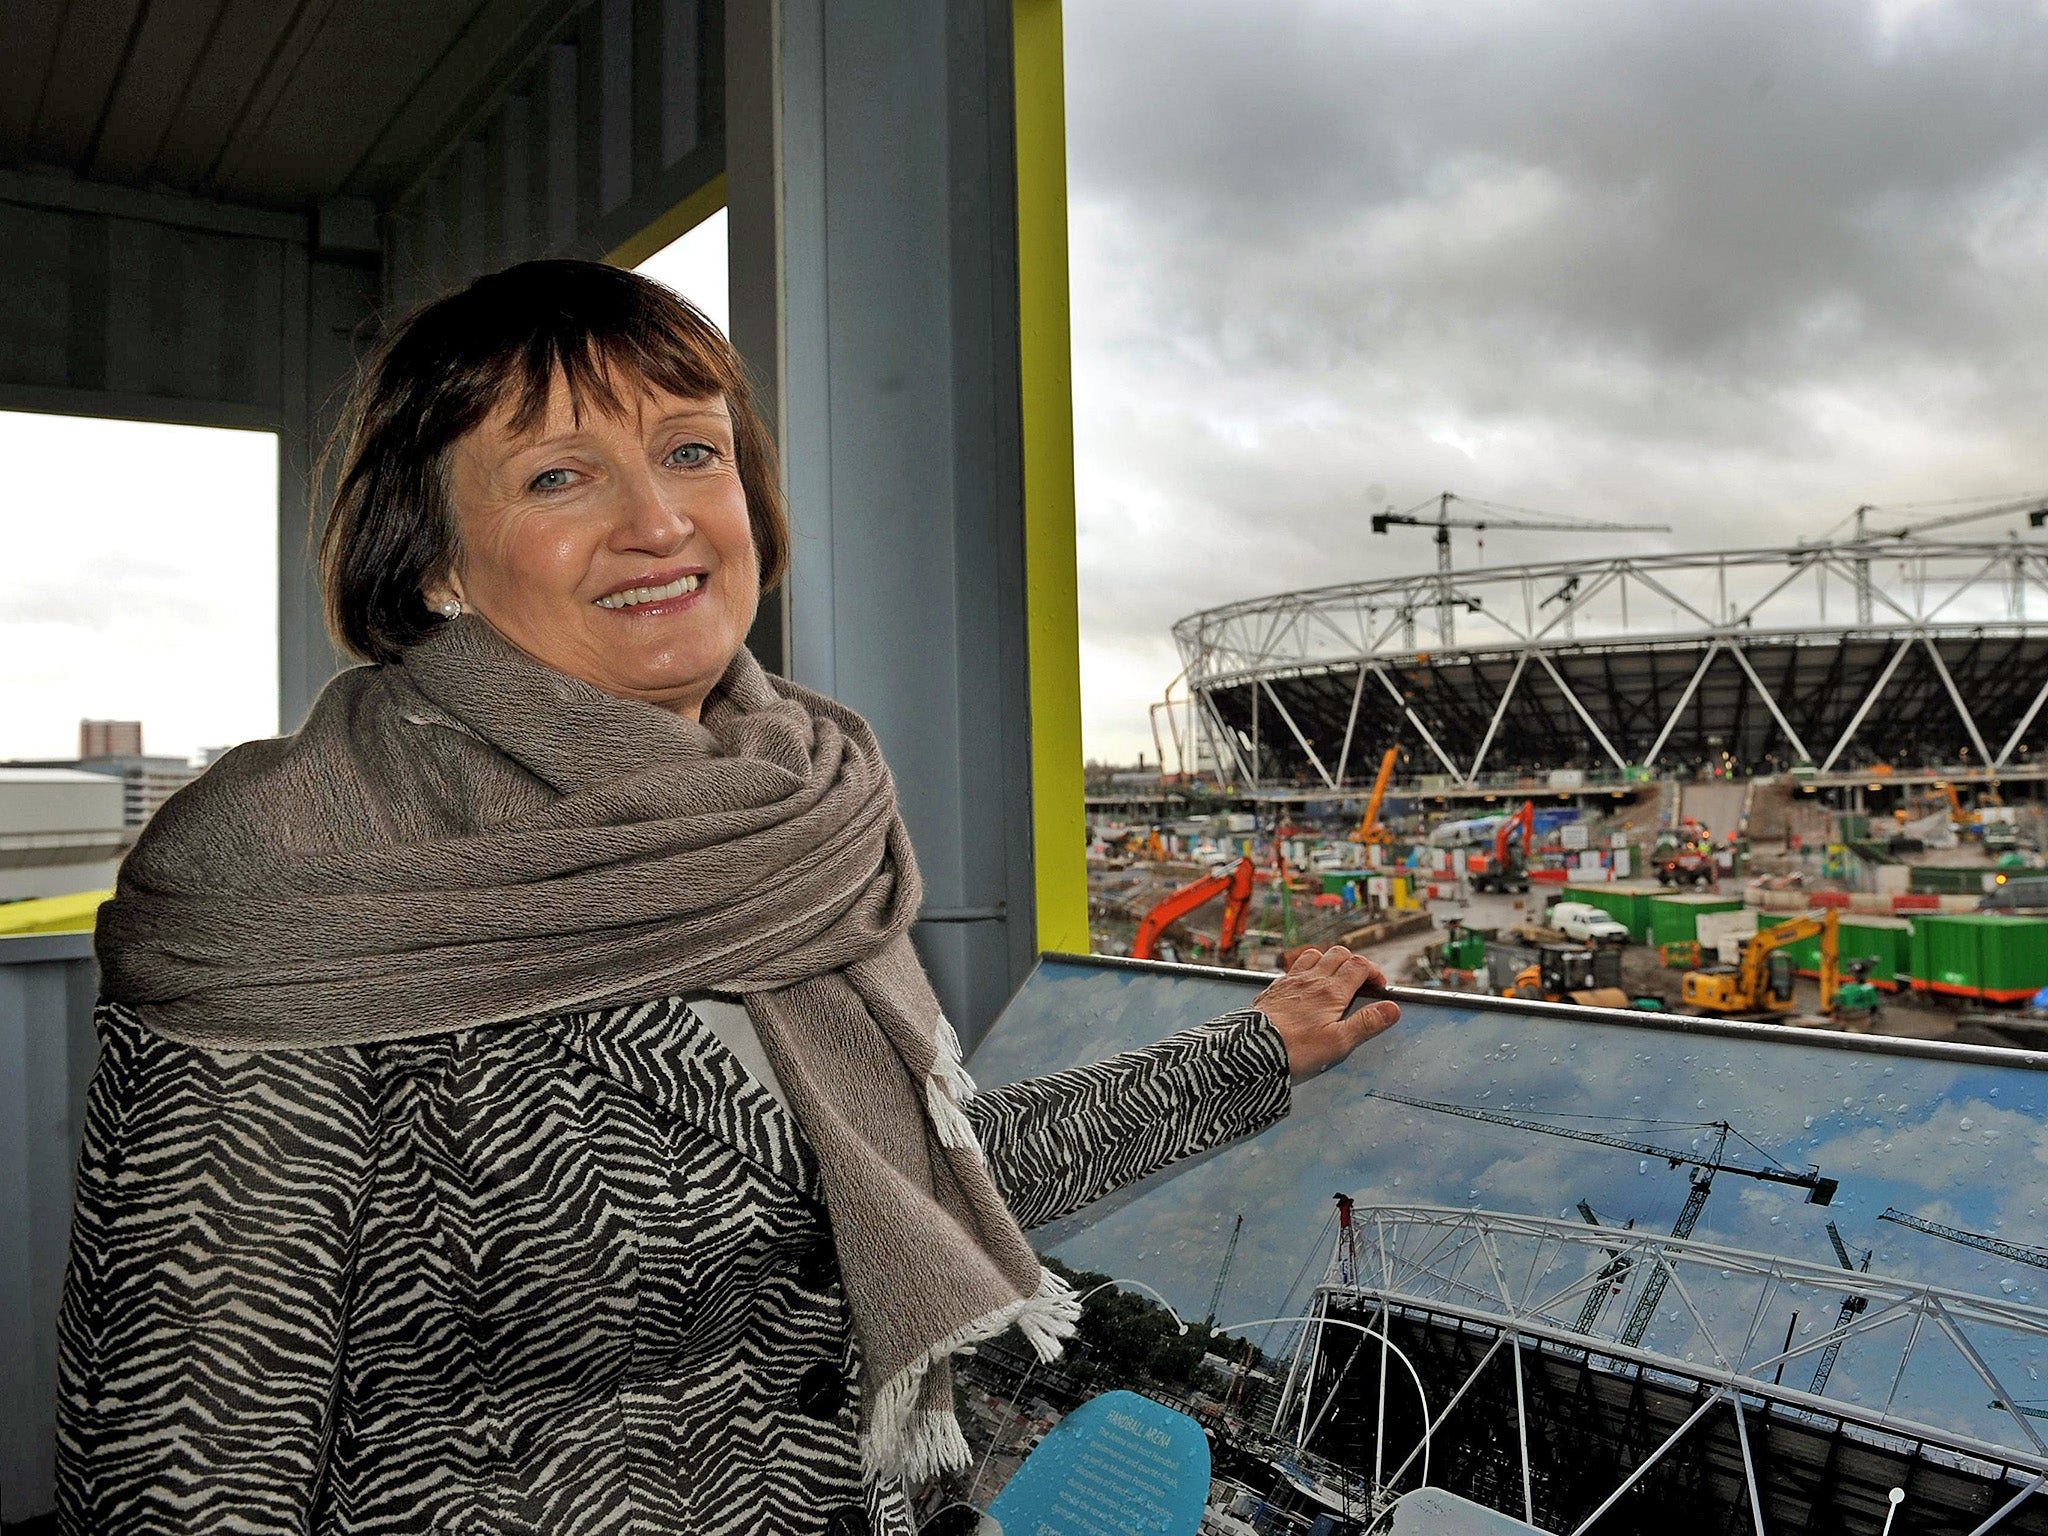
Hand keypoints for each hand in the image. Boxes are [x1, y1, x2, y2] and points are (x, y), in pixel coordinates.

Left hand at [1252, 945, 1400, 1079]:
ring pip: (1315, 955)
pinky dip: (1306, 970)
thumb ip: (1367, 1023)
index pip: (1359, 965)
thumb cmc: (1296, 1048)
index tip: (1379, 986)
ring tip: (1334, 979)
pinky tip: (1305, 986)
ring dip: (1328, 961)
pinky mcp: (1275, 988)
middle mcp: (1312, 979)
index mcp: (1331, 991)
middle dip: (1354, 963)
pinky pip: (1293, 968)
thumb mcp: (1339, 1042)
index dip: (1374, 972)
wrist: (1253, 1048)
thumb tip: (1392, 1008)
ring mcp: (1291, 981)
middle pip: (1339, 954)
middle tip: (1360, 982)